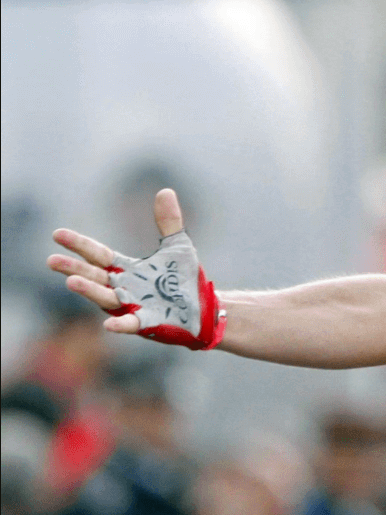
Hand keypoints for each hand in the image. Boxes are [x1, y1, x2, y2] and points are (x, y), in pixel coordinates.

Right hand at [49, 189, 183, 333]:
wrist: (205, 308)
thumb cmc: (184, 279)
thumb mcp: (177, 247)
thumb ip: (169, 222)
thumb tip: (165, 190)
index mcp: (126, 269)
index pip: (98, 255)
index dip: (79, 245)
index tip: (57, 234)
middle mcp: (123, 287)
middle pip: (94, 276)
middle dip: (74, 268)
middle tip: (51, 260)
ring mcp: (132, 306)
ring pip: (105, 298)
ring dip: (89, 290)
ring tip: (71, 281)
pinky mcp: (148, 323)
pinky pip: (130, 324)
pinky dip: (120, 324)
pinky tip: (108, 324)